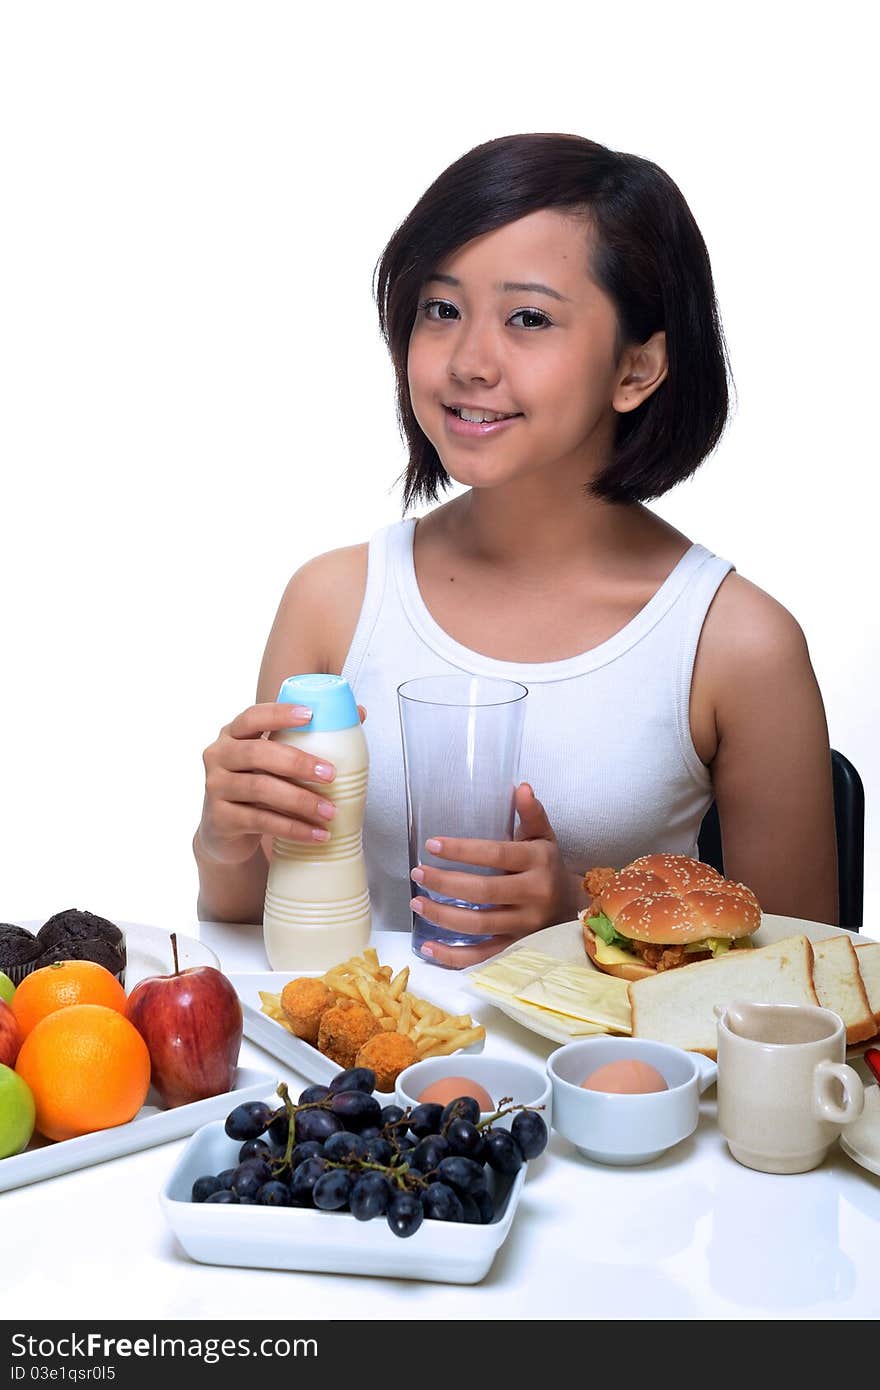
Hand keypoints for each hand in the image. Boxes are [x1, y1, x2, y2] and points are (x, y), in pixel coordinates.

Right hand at [197, 700, 366, 864]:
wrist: (227, 833)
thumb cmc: (258, 786)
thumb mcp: (275, 761)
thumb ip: (308, 737)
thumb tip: (359, 713)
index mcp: (233, 734)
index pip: (252, 716)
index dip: (279, 714)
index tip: (311, 715)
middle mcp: (218, 756)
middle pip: (257, 753)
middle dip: (298, 762)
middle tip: (331, 774)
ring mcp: (215, 788)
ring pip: (260, 788)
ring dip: (301, 801)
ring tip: (330, 812)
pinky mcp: (220, 819)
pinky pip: (260, 821)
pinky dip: (293, 829)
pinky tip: (317, 835)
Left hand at [409, 783, 579, 967]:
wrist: (573, 908)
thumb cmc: (548, 867)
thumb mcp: (544, 837)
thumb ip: (531, 813)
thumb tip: (521, 787)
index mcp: (538, 862)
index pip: (496, 855)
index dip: (462, 850)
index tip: (432, 845)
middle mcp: (534, 895)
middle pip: (483, 892)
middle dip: (445, 883)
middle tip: (418, 873)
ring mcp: (526, 927)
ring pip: (479, 925)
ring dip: (442, 916)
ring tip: (417, 903)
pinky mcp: (518, 950)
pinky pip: (483, 957)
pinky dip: (453, 956)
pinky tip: (428, 947)